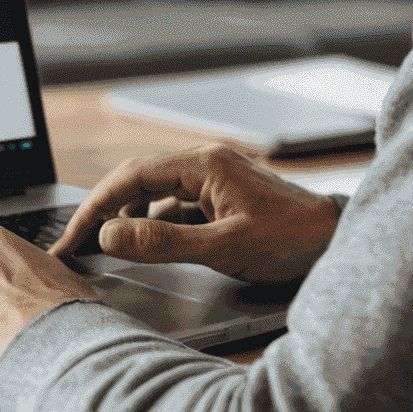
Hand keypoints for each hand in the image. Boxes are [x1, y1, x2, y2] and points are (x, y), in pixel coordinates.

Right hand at [51, 143, 342, 284]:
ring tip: (104, 245)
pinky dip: (155, 223)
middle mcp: (206, 164)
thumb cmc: (294, 241)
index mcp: (203, 164)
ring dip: (128, 217)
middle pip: (137, 181)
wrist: (340, 243)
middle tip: (75, 243)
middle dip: (103, 210)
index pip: (130, 177)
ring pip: (156, 194)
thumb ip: (163, 243)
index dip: (94, 207)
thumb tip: (111, 237)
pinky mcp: (224, 200)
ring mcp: (215, 181)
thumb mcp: (224, 247)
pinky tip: (147, 243)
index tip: (72, 237)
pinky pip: (176, 206)